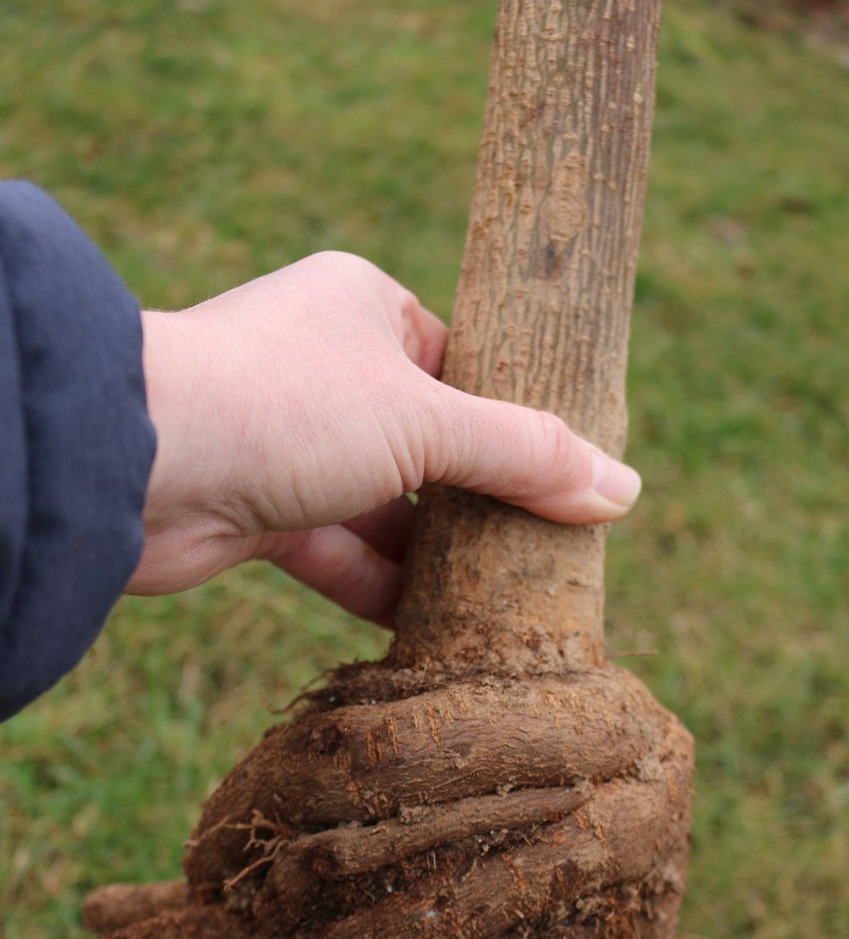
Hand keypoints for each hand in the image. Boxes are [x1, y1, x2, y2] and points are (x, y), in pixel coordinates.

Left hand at [134, 252, 641, 625]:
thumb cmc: (283, 404)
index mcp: (365, 308)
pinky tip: (442, 630)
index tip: (572, 472)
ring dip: (439, 556)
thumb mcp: (428, 422)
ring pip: (388, 507)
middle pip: (432, 442)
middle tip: (556, 548)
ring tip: (514, 601)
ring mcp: (292, 444)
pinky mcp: (262, 513)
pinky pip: (342, 554)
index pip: (464, 362)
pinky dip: (385, 590)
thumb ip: (526, 457)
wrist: (135, 463)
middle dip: (485, 500)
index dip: (517, 418)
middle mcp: (327, 369)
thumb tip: (624, 491)